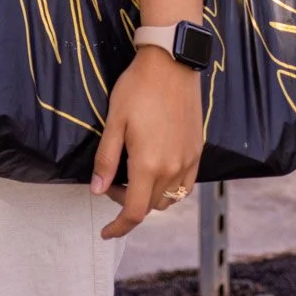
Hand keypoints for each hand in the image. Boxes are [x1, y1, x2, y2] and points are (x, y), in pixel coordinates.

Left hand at [91, 48, 203, 239]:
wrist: (172, 64)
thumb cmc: (138, 88)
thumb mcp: (114, 121)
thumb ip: (106, 159)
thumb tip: (98, 191)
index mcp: (149, 164)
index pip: (134, 211)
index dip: (118, 226)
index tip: (106, 232)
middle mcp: (172, 169)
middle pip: (150, 205)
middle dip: (128, 202)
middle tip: (112, 181)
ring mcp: (188, 162)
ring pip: (169, 199)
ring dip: (149, 196)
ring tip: (132, 175)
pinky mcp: (198, 152)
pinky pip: (184, 185)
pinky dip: (168, 187)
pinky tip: (155, 169)